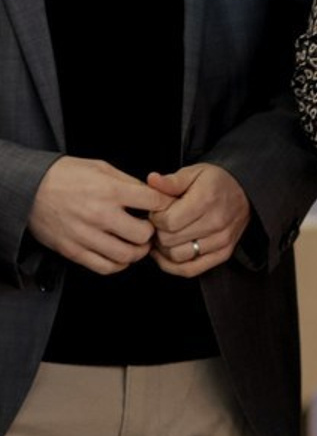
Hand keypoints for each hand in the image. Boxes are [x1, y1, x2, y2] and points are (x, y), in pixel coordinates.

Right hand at [28, 157, 172, 274]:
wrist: (31, 190)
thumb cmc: (68, 175)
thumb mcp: (103, 168)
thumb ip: (129, 182)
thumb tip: (152, 193)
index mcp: (111, 191)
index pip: (154, 202)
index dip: (166, 204)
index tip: (166, 206)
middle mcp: (100, 215)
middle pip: (143, 234)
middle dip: (153, 232)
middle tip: (153, 228)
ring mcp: (86, 236)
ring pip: (125, 256)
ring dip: (138, 251)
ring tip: (139, 243)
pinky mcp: (73, 251)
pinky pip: (103, 267)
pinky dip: (118, 264)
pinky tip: (121, 255)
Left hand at [147, 164, 251, 276]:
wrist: (245, 192)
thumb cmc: (216, 182)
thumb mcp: (195, 172)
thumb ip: (171, 180)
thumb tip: (151, 180)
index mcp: (207, 199)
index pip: (167, 221)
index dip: (156, 217)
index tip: (159, 211)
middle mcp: (216, 221)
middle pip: (169, 240)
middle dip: (159, 232)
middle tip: (163, 222)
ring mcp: (222, 240)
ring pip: (177, 256)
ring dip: (165, 248)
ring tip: (167, 235)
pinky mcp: (223, 253)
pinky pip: (189, 270)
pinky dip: (173, 265)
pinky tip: (168, 253)